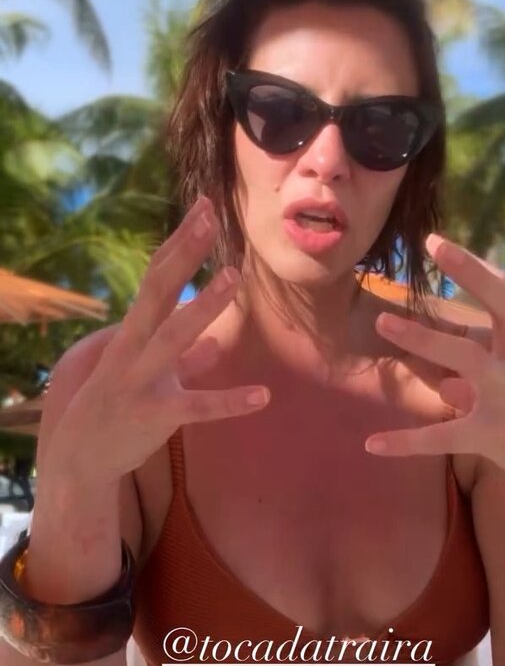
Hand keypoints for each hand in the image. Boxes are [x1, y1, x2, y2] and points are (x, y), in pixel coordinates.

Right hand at [44, 196, 270, 485]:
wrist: (80, 458)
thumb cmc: (116, 407)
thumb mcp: (146, 374)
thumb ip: (183, 359)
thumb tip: (212, 345)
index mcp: (133, 332)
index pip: (157, 276)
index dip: (180, 243)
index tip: (204, 207)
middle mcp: (133, 349)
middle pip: (159, 292)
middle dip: (184, 254)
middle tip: (209, 218)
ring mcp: (142, 380)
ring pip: (174, 337)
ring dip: (204, 306)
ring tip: (234, 276)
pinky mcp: (157, 415)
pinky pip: (198, 406)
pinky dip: (231, 401)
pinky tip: (263, 396)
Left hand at [365, 233, 504, 503]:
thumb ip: (485, 366)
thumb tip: (442, 373)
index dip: (475, 268)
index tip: (438, 243)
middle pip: (504, 308)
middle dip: (473, 275)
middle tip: (435, 246)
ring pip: (464, 360)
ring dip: (423, 339)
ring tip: (381, 321)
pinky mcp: (491, 436)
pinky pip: (441, 437)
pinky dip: (405, 442)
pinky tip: (372, 444)